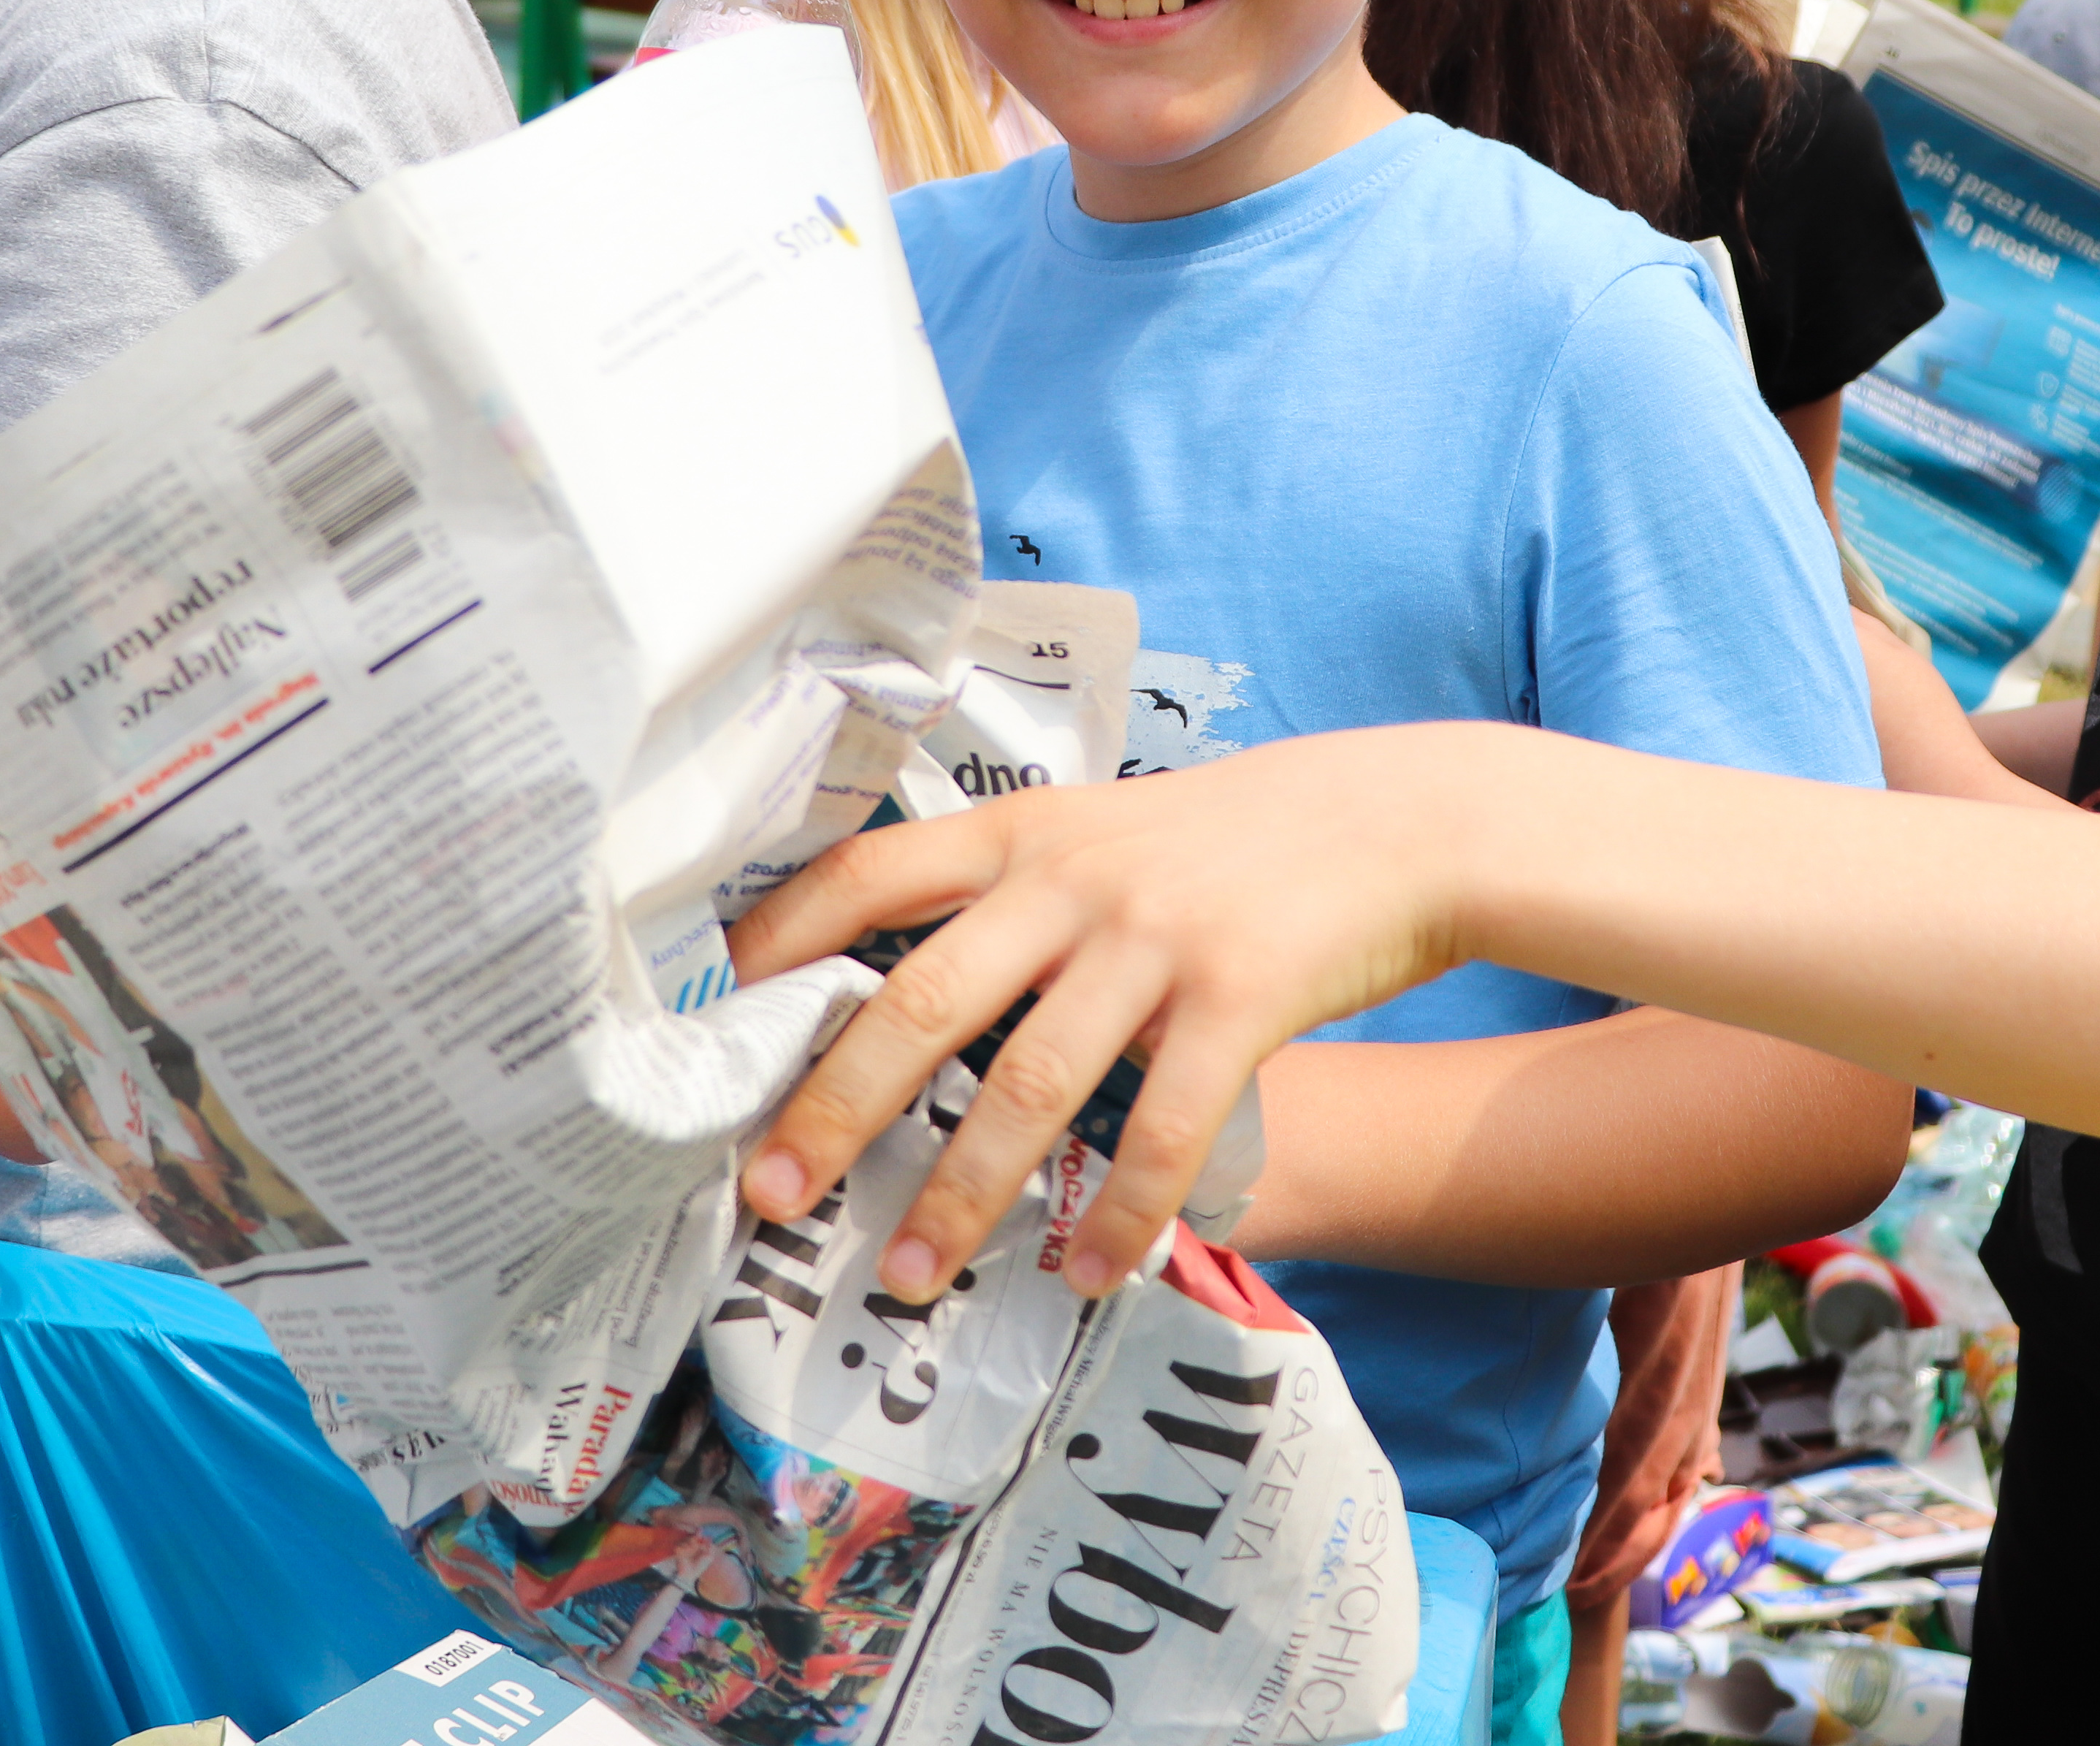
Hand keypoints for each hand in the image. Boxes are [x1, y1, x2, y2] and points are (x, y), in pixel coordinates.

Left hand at [725, 743, 1467, 1303]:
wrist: (1392, 820)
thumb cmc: (1227, 845)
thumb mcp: (1102, 832)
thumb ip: (1011, 893)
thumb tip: (897, 990)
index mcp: (1022, 832)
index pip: (865, 876)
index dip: (778, 945)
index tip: (707, 1025)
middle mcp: (1070, 880)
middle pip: (919, 1001)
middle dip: (834, 1108)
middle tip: (772, 1196)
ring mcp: (1153, 938)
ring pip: (1029, 1085)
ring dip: (963, 1195)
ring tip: (914, 1280)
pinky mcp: (1238, 997)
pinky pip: (1162, 1129)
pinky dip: (1119, 1213)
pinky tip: (1087, 1273)